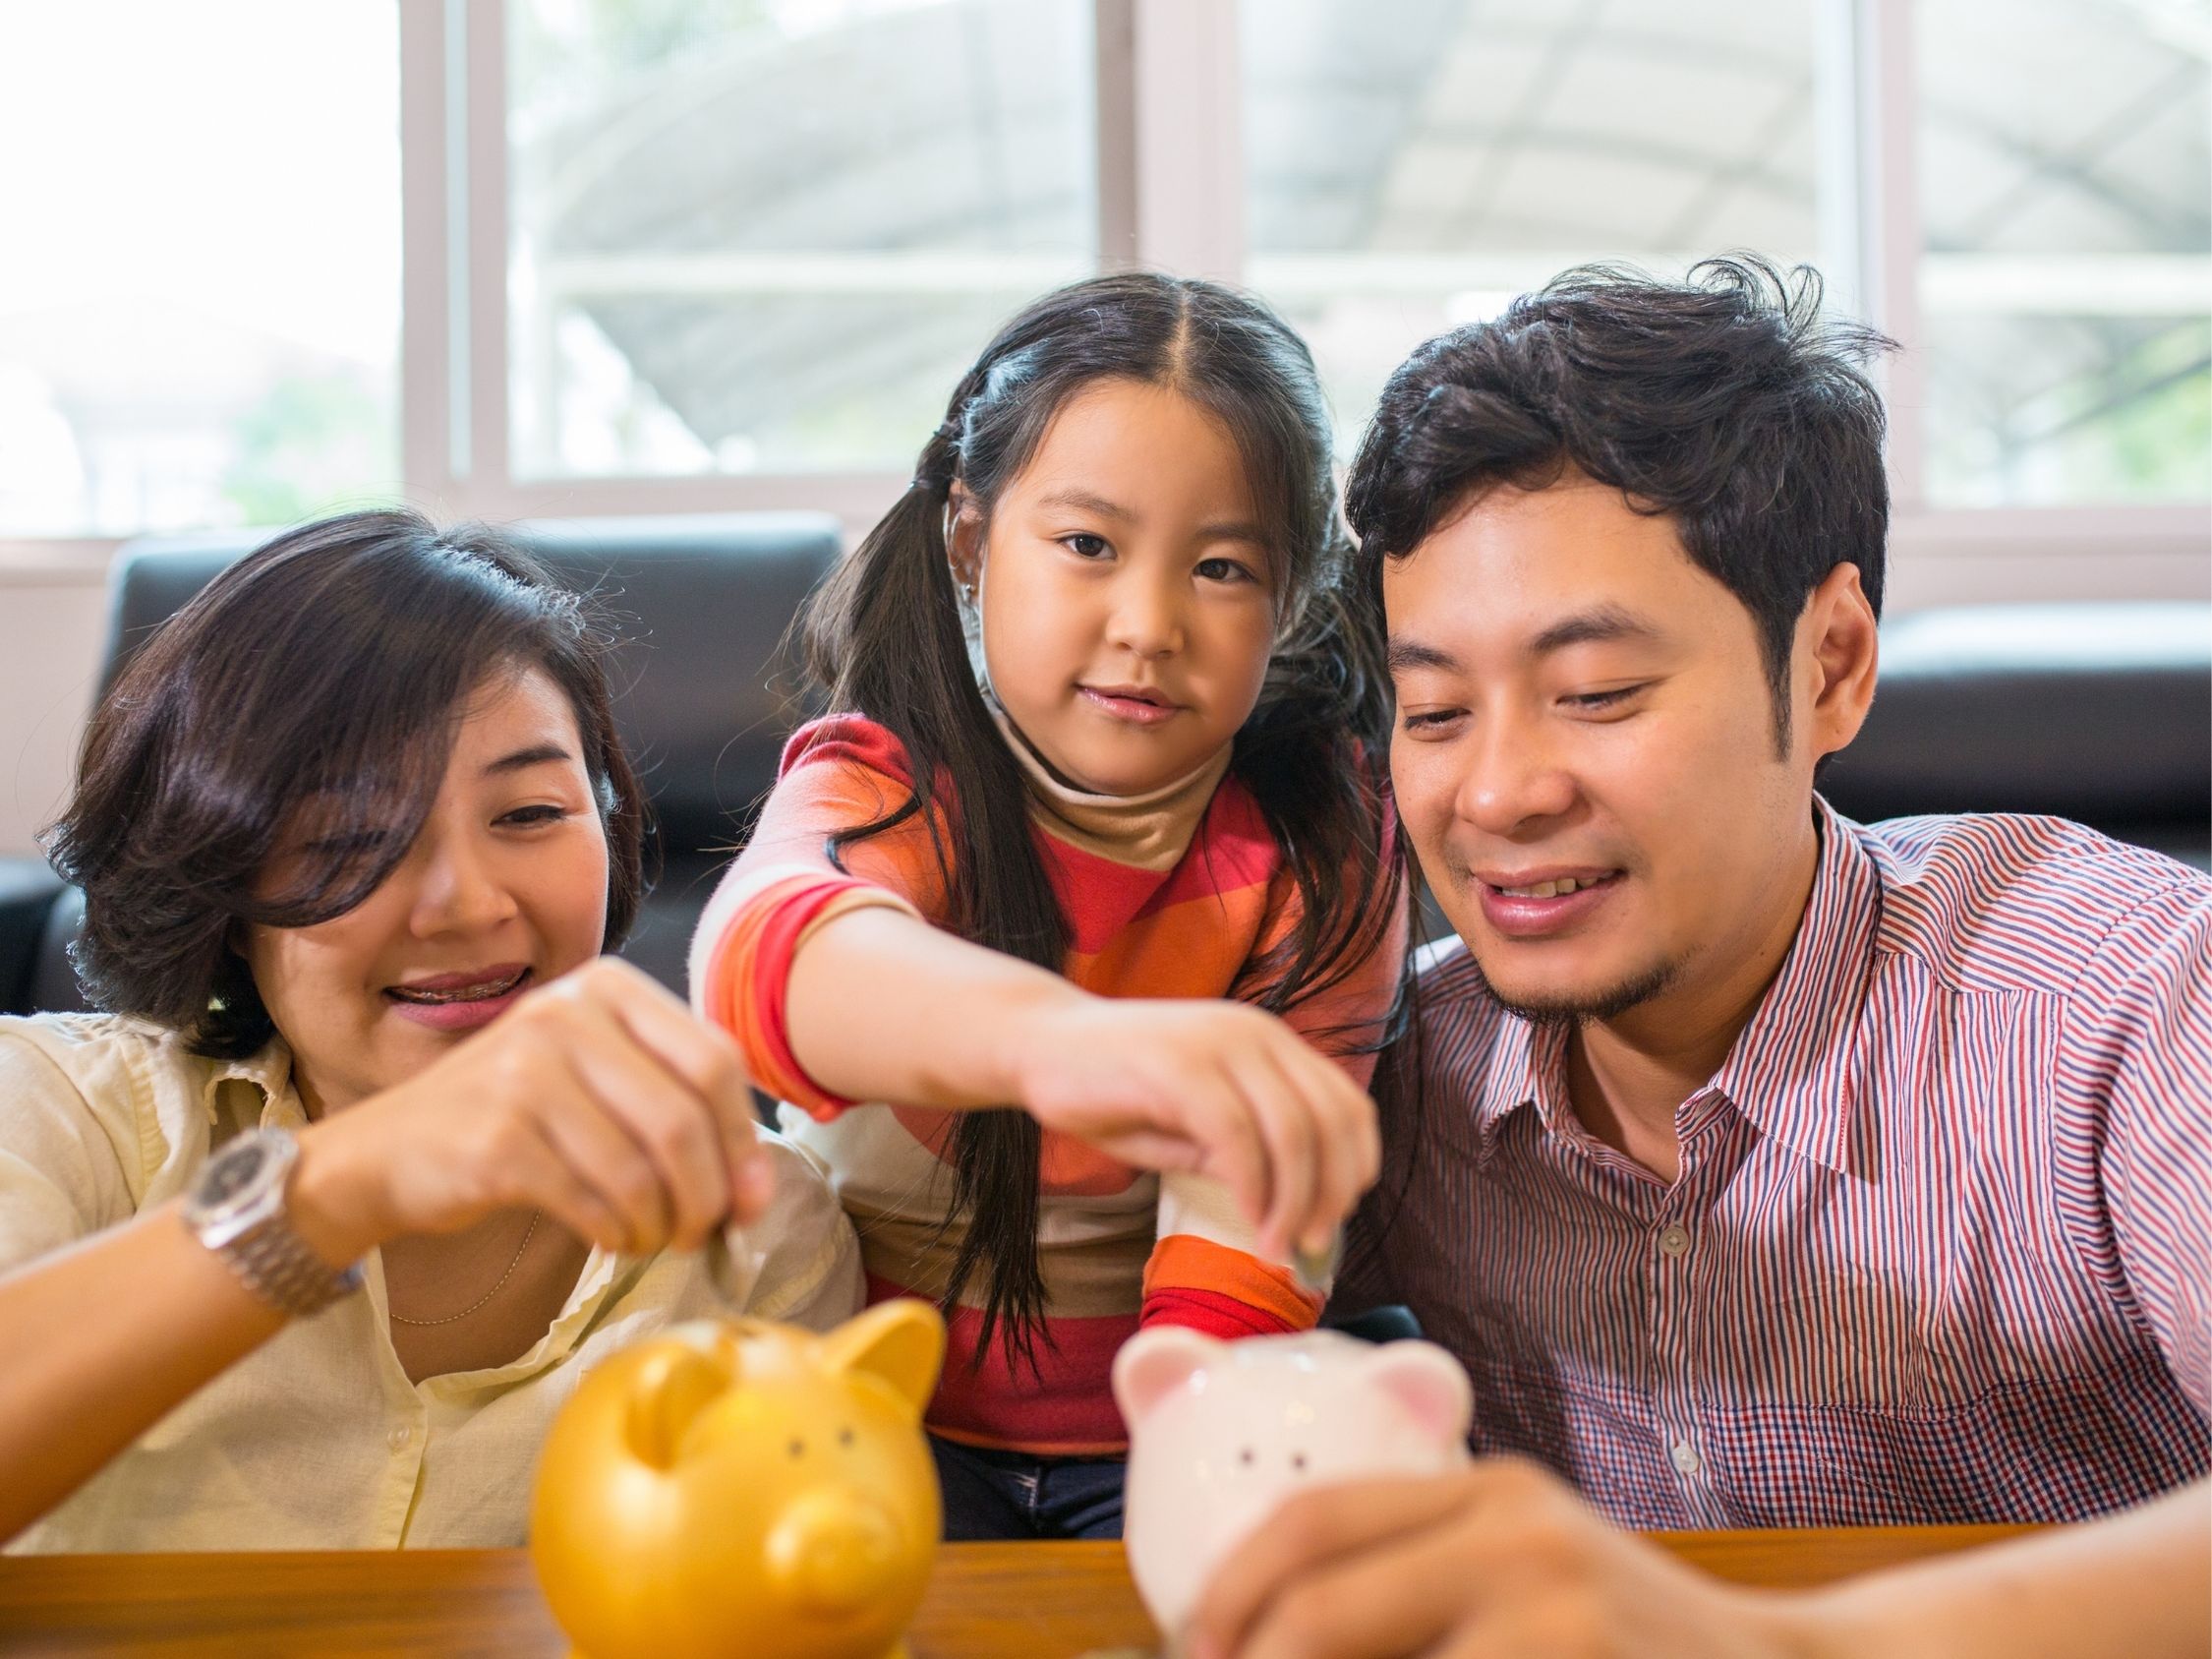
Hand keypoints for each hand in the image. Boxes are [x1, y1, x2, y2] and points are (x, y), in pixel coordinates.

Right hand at [293, 957, 774, 1262]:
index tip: (751, 1199)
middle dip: (709, 1193)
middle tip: (703, 1234)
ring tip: (650, 1238)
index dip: (744, 1139)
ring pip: (642, 1168)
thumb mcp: (592, 1077)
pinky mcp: (497, 1138)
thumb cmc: (511, 1120)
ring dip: (661, 1223)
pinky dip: (617, 1233)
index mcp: (606, 987)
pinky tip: (609, 1237)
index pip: (714, 1060)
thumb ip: (672, 1106)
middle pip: (684, 1118)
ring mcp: (526, 1072)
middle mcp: (566, 1014)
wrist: (387, 1154)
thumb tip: (754, 1189)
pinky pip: (595, 1200)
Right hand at [1006, 997, 1379, 1260]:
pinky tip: (1247, 1219)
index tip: (1335, 1221)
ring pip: (1294, 1129)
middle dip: (1332, 1194)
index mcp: (1269, 1043)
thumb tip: (1299, 1209)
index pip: (1348, 1105)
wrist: (1037, 1044)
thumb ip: (1246, 1152)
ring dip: (1295, 1201)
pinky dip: (1252, 1188)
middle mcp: (1255, 1034)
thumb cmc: (1115, 1090)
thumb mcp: (1194, 1126)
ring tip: (1278, 1246)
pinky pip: (1238, 1135)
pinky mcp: (1178, 1065)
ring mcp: (1219, 1043)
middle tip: (1312, 1246)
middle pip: (1332, 1120)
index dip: (1355, 1168)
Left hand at [1189, 1459, 1819, 1658]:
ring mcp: (1557, 1612)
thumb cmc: (1627, 1641)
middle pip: (1319, 1607)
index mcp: (1490, 1493)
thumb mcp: (1527, 1574)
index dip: (1227, 1590)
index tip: (1192, 1644)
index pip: (1313, 1521)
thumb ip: (1423, 1579)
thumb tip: (1263, 1637)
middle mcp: (1518, 1534)